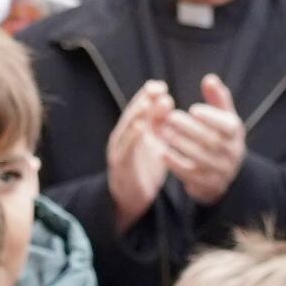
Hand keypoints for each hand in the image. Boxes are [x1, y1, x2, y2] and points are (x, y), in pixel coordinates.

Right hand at [105, 82, 174, 235]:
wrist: (131, 199)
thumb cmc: (144, 168)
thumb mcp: (155, 143)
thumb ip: (160, 124)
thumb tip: (166, 100)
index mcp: (133, 131)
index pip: (140, 109)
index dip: (148, 96)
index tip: (161, 87)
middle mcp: (123, 137)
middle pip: (132, 115)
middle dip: (143, 100)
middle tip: (156, 89)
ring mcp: (119, 150)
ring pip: (126, 129)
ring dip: (136, 115)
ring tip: (146, 103)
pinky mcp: (120, 165)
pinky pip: (126, 148)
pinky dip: (132, 136)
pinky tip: (141, 127)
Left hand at [160, 77, 248, 206]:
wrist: (227, 173)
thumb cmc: (222, 136)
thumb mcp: (224, 117)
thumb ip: (217, 98)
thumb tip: (209, 79)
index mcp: (236, 134)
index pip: (229, 126)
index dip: (211, 117)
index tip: (193, 109)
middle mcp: (232, 153)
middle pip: (211, 141)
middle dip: (189, 128)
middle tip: (170, 117)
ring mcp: (221, 171)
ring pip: (200, 158)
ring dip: (180, 144)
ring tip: (163, 131)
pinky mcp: (208, 184)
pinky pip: (191, 174)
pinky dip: (176, 163)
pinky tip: (162, 152)